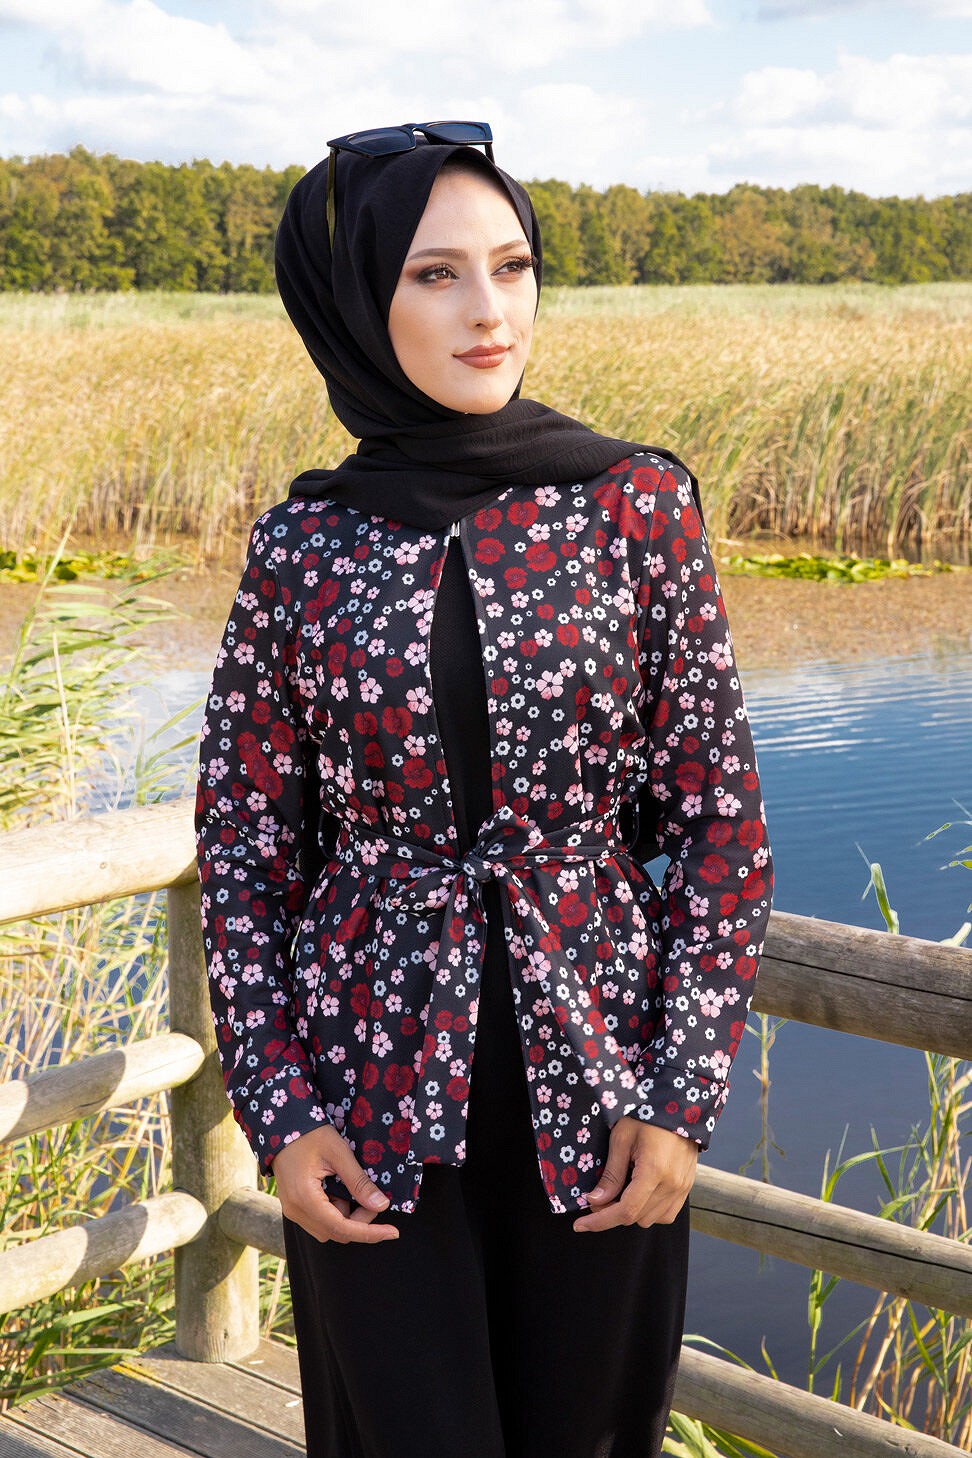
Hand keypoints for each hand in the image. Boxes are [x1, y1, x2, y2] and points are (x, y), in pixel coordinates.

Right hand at [271, 1125, 399, 1244]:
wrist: (283, 1126)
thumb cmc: (310, 1134)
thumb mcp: (339, 1153)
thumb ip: (359, 1182)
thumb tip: (381, 1205)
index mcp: (305, 1199)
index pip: (342, 1228)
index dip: (370, 1233)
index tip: (393, 1232)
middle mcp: (296, 1211)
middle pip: (336, 1232)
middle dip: (360, 1221)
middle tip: (373, 1198)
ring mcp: (293, 1210)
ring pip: (328, 1229)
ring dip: (347, 1216)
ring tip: (351, 1187)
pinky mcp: (295, 1206)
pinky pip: (320, 1220)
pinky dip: (336, 1211)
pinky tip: (339, 1189)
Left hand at [572, 1118, 697, 1232]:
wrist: (679, 1106)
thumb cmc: (647, 1116)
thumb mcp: (622, 1139)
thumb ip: (611, 1174)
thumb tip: (595, 1201)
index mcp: (654, 1171)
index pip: (625, 1211)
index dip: (600, 1221)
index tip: (580, 1224)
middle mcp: (672, 1184)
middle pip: (636, 1217)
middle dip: (611, 1212)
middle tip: (598, 1196)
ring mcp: (682, 1187)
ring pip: (650, 1219)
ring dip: (631, 1212)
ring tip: (620, 1190)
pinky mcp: (686, 1187)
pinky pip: (666, 1213)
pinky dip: (649, 1211)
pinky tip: (638, 1194)